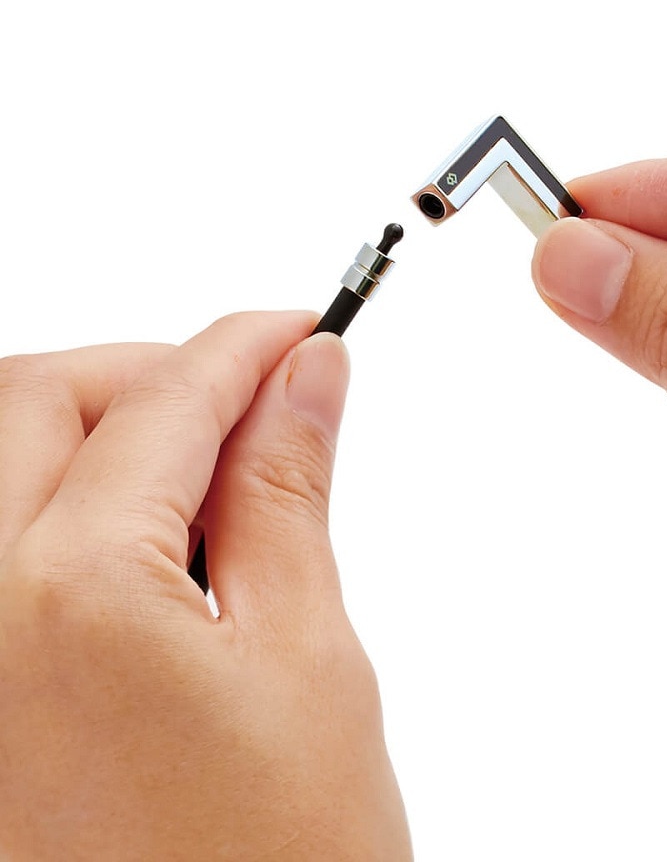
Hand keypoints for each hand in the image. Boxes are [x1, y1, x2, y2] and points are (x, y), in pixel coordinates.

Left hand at [0, 312, 410, 859]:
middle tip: (248, 397)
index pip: (167, 400)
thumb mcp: (309, 657)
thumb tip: (307, 382)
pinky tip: (144, 544)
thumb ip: (290, 492)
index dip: (245, 346)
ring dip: (98, 430)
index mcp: (68, 597)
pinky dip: (59, 503)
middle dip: (149, 371)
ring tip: (204, 479)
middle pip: (36, 396)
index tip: (300, 330)